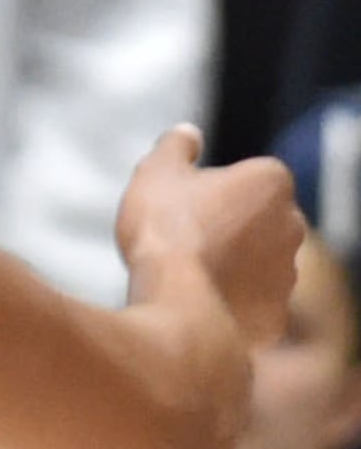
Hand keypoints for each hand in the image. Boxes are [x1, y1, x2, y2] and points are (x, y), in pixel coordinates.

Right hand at [119, 126, 302, 362]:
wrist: (179, 305)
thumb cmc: (168, 231)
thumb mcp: (156, 172)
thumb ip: (176, 147)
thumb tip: (187, 134)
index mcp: (271, 182)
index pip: (244, 177)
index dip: (207, 190)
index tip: (180, 206)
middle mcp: (292, 224)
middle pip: (255, 219)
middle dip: (227, 227)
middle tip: (181, 239)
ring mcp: (288, 273)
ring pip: (255, 262)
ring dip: (229, 265)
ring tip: (186, 275)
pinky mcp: (276, 314)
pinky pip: (251, 303)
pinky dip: (230, 302)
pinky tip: (197, 302)